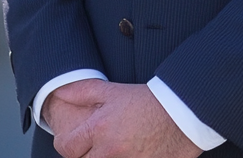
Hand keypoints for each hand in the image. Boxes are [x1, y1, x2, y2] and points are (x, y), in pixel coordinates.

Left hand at [48, 80, 202, 157]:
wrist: (182, 112)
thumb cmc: (148, 101)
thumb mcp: (113, 91)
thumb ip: (83, 92)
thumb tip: (60, 92)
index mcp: (99, 129)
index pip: (67, 146)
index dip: (67, 143)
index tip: (72, 140)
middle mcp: (109, 151)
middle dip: (84, 154)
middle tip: (94, 144)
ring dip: (102, 157)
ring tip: (113, 148)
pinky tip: (129, 152)